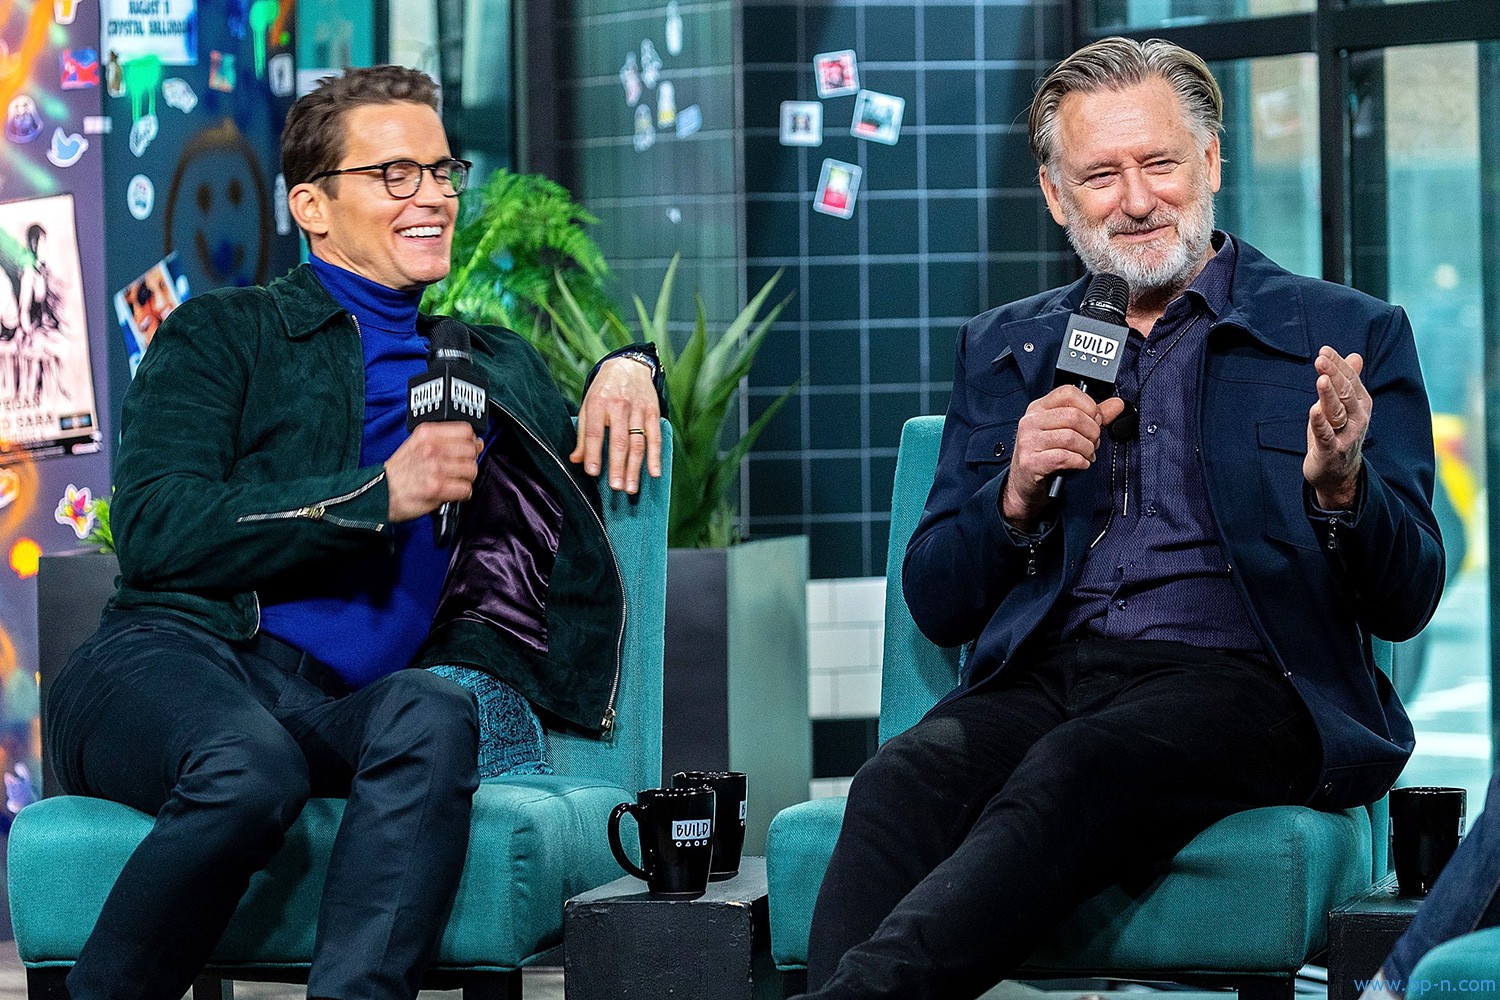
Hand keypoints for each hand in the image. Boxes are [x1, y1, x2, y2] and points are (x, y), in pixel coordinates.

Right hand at [385, 422, 482, 522]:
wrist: (380, 492)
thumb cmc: (399, 471)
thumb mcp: (417, 443)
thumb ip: (443, 440)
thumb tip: (475, 442)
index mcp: (427, 433)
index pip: (465, 430)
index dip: (471, 441)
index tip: (469, 449)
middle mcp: (432, 448)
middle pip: (471, 450)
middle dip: (470, 461)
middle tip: (461, 468)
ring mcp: (435, 467)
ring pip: (471, 470)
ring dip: (467, 479)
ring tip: (456, 481)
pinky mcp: (437, 487)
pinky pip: (466, 489)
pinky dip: (463, 494)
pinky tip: (454, 493)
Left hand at [570, 356, 661, 493]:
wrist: (628, 365)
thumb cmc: (604, 390)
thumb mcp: (588, 405)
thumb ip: (582, 433)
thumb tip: (575, 460)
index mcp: (599, 403)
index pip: (594, 432)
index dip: (593, 453)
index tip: (593, 473)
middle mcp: (619, 406)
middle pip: (618, 441)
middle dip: (617, 466)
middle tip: (616, 487)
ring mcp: (638, 409)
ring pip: (637, 442)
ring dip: (635, 467)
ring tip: (631, 487)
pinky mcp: (653, 412)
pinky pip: (655, 437)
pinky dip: (655, 456)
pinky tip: (654, 472)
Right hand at [1002, 386, 1125, 527]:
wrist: (1024, 484)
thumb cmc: (1046, 455)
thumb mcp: (1066, 431)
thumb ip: (1093, 416)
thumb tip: (1117, 404)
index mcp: (1039, 408)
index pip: (1068, 392)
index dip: (1089, 405)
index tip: (1095, 420)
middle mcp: (1031, 421)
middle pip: (1073, 416)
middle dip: (1092, 432)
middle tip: (1093, 443)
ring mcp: (1028, 441)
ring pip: (1071, 437)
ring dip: (1087, 449)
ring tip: (1087, 455)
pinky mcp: (1030, 461)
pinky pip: (1064, 457)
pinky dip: (1079, 462)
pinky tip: (1080, 464)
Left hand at [1305, 346, 1368, 509]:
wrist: (1338, 474)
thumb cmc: (1338, 435)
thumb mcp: (1343, 407)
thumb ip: (1348, 382)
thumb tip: (1355, 356)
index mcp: (1360, 405)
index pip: (1350, 380)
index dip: (1338, 365)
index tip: (1324, 350)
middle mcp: (1357, 418)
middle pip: (1346, 393)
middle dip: (1334, 375)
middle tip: (1321, 359)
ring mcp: (1345, 435)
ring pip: (1337, 412)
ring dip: (1329, 395)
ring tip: (1321, 378)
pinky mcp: (1331, 450)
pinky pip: (1326, 435)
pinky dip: (1320, 422)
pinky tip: (1313, 410)